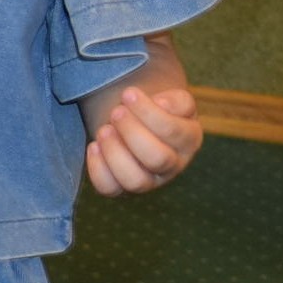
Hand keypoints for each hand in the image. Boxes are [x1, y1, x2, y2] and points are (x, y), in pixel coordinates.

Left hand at [85, 84, 202, 196]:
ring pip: (135, 181)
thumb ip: (176, 100)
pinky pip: (109, 189)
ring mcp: (148, 181)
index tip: (128, 94)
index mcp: (188, 140)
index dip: (148, 112)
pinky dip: (97, 168)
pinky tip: (94, 146)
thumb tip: (162, 104)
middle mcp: (173, 165)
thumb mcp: (173, 98)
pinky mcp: (122, 188)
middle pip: (157, 159)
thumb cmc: (157, 108)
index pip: (173, 132)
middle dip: (132, 133)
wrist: (137, 120)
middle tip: (116, 112)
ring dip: (114, 153)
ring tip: (104, 130)